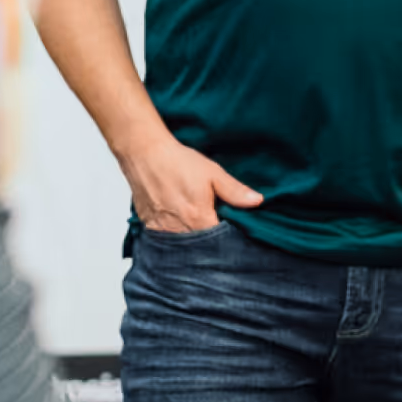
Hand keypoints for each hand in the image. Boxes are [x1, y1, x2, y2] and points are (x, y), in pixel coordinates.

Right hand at [117, 134, 261, 233]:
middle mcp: (180, 230)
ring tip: (194, 225)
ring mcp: (162, 230)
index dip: (227, 240)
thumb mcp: (213, 173)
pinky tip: (177, 223)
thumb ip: (235, 191)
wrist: (144, 153)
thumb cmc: (178, 162)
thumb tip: (257, 202)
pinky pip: (165, 239)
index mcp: (199, 220)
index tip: (231, 234)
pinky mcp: (149, 226)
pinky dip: (173, 235)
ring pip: (182, 245)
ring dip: (190, 240)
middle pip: (200, 248)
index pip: (219, 243)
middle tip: (212, 229)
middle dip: (208, 243)